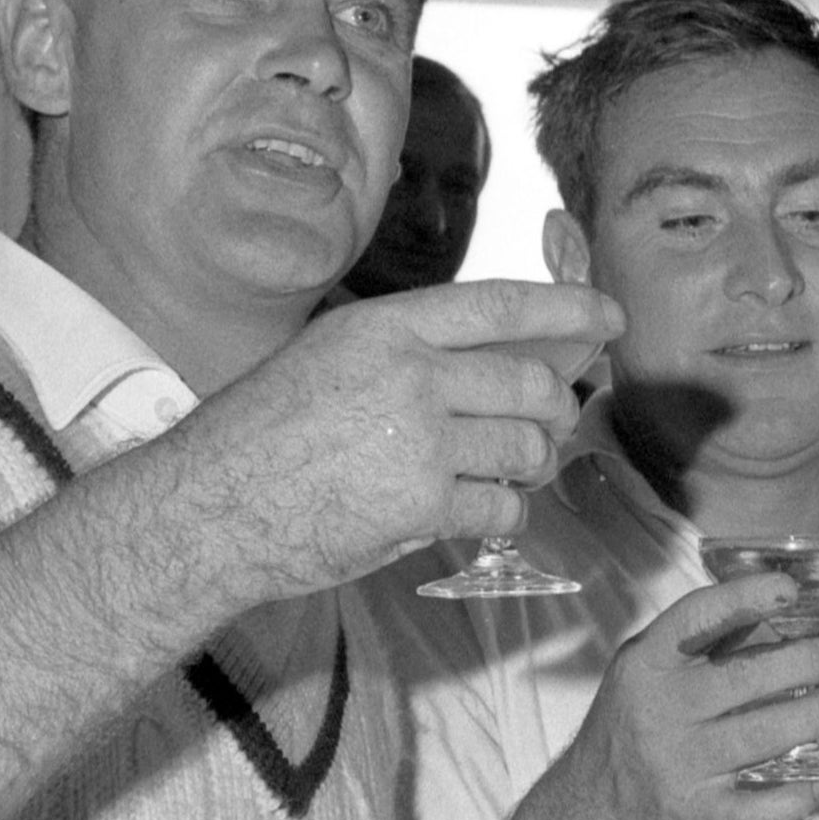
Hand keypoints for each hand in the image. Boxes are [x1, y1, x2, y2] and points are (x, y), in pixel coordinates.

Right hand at [161, 280, 620, 602]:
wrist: (210, 506)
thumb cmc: (262, 434)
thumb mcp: (330, 359)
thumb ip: (408, 354)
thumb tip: (500, 363)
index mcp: (386, 327)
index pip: (503, 305)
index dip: (569, 310)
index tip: (609, 319)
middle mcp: (410, 374)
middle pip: (532, 385)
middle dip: (557, 410)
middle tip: (550, 425)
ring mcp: (420, 440)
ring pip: (527, 448)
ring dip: (531, 466)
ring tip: (510, 472)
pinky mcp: (422, 503)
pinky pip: (503, 506)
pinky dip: (504, 513)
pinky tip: (480, 511)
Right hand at [553, 576, 818, 819]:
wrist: (597, 808)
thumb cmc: (635, 724)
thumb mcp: (649, 671)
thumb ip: (701, 645)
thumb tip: (778, 619)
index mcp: (648, 663)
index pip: (697, 618)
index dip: (746, 599)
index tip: (790, 590)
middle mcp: (662, 709)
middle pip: (746, 676)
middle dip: (810, 660)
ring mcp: (680, 764)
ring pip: (763, 734)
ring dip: (816, 714)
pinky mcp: (698, 813)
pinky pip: (761, 808)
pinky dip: (799, 796)